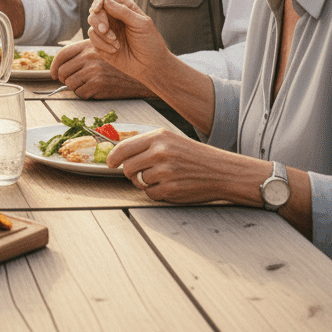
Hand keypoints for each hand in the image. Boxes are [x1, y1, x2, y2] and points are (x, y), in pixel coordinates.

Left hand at [50, 39, 153, 98]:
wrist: (140, 71)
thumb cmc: (120, 60)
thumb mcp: (102, 48)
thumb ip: (83, 52)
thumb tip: (61, 65)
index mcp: (87, 46)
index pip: (61, 55)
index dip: (53, 66)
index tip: (53, 74)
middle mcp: (88, 56)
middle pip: (62, 71)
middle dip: (64, 79)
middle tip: (71, 81)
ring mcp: (93, 70)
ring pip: (70, 84)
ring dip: (75, 87)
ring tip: (86, 85)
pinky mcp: (99, 84)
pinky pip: (81, 93)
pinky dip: (84, 94)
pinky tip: (93, 90)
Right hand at [86, 0, 171, 86]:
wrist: (150, 66)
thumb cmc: (150, 43)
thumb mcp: (141, 24)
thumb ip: (123, 11)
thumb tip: (105, 0)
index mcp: (123, 9)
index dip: (99, 1)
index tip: (98, 8)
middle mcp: (113, 19)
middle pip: (95, 11)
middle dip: (98, 20)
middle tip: (105, 29)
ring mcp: (107, 32)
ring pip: (91, 25)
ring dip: (102, 35)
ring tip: (116, 43)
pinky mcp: (102, 45)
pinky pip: (93, 40)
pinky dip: (103, 45)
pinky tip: (115, 50)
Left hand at [106, 128, 251, 202]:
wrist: (221, 171)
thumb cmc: (194, 155)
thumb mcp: (170, 139)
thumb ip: (146, 143)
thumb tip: (119, 151)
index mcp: (158, 137)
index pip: (123, 147)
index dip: (113, 157)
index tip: (110, 163)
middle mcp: (160, 152)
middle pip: (127, 167)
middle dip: (128, 173)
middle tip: (136, 174)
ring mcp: (165, 171)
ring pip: (139, 181)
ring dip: (145, 182)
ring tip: (162, 177)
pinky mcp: (171, 189)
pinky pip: (150, 194)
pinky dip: (155, 192)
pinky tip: (168, 186)